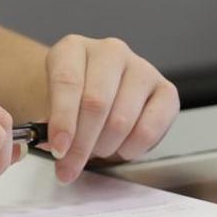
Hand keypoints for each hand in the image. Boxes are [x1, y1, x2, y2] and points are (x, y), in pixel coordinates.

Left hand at [44, 35, 179, 182]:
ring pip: (121, 120)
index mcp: (74, 49)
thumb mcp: (50, 108)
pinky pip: (149, 129)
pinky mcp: (166, 90)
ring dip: (105, 147)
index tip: (59, 149)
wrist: (98, 95)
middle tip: (71, 167)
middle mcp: (110, 52)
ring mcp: (141, 68)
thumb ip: (50, 127)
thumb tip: (57, 147)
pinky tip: (121, 148)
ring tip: (97, 150)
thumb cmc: (72, 102)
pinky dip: (132, 148)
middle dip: (82, 144)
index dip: (63, 120)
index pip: (68, 82)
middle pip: (96, 102)